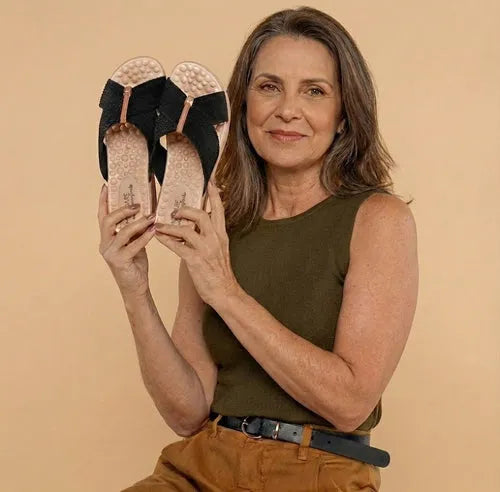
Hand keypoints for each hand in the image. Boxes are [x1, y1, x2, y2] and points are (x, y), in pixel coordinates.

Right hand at [97, 183, 156, 297]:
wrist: (135, 287)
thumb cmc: (135, 263)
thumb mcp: (135, 242)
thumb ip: (136, 229)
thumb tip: (147, 211)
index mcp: (107, 237)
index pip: (102, 215)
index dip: (103, 200)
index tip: (107, 185)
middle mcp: (105, 243)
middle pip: (108, 220)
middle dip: (123, 209)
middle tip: (138, 204)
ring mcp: (110, 253)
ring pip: (121, 231)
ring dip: (138, 222)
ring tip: (151, 216)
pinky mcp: (120, 261)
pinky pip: (133, 245)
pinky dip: (144, 237)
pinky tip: (154, 230)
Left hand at [154, 180, 239, 306]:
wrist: (225, 292)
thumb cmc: (220, 273)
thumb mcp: (220, 250)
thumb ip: (210, 236)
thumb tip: (198, 226)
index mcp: (221, 235)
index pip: (219, 210)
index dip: (214, 195)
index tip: (209, 182)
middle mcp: (215, 239)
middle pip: (200, 215)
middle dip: (185, 210)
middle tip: (174, 211)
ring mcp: (205, 249)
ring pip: (186, 230)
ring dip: (170, 226)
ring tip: (160, 225)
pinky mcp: (196, 261)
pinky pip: (177, 246)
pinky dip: (166, 240)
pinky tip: (158, 237)